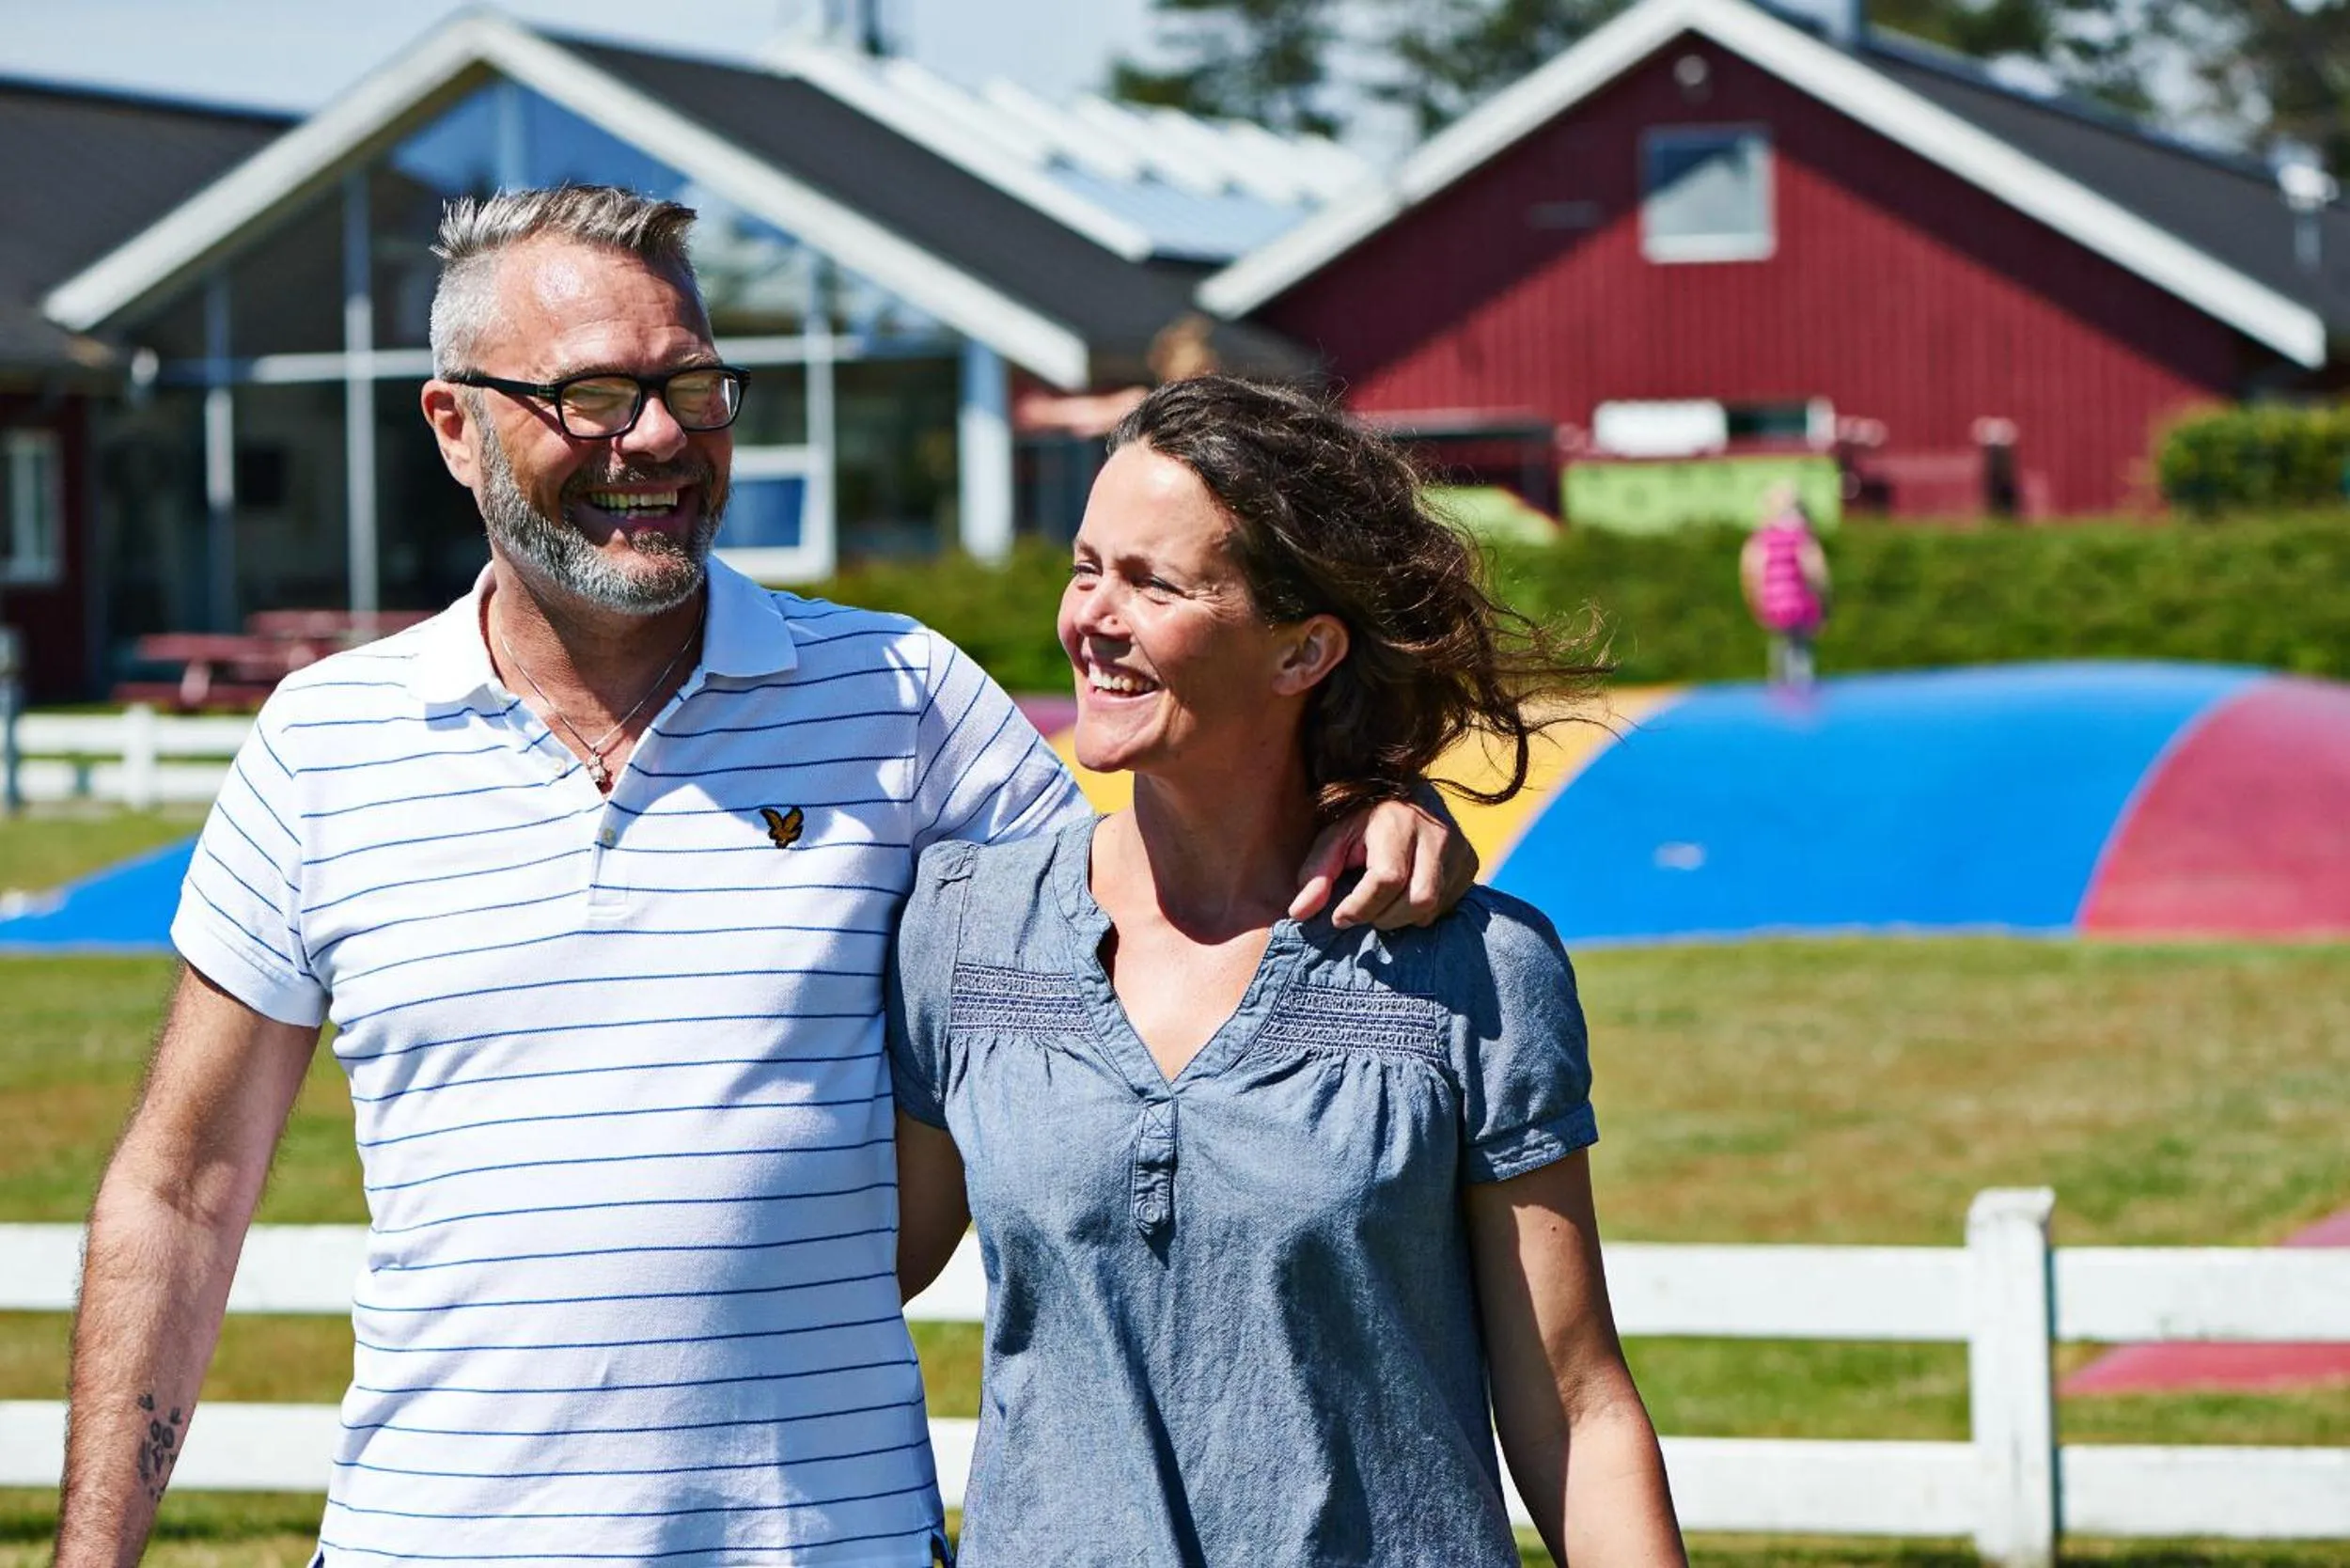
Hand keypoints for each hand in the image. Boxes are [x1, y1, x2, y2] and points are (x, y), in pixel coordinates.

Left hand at [1290, 792, 1478, 929]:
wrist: (1408, 794)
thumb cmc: (1364, 821)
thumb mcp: (1334, 838)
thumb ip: (1316, 873)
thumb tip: (1298, 913)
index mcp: (1398, 822)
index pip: (1387, 879)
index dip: (1360, 907)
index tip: (1339, 917)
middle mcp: (1436, 834)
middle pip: (1416, 900)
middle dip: (1382, 916)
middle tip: (1363, 911)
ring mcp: (1459, 849)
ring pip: (1432, 908)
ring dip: (1401, 917)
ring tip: (1382, 904)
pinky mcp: (1471, 863)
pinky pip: (1447, 906)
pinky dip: (1421, 913)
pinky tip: (1404, 897)